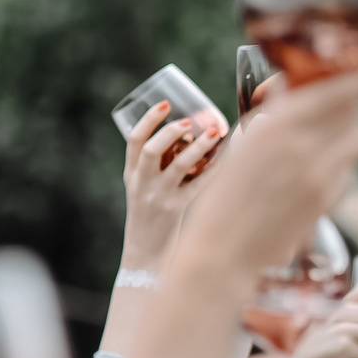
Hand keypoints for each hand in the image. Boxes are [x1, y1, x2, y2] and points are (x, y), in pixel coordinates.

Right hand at [122, 101, 226, 271]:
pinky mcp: (176, 210)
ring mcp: (159, 198)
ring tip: (214, 133)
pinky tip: (225, 159)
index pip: (134, 141)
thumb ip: (159, 164)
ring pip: (178, 167)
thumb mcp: (143, 187)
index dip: (149, 119)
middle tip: (190, 121)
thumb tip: (189, 135)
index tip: (165, 103)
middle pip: (151, 151)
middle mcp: (142, 183)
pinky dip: (212, 171)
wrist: (144, 254)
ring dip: (198, 148)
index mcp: (132, 173)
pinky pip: (197, 187)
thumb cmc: (150, 214)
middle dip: (171, 132)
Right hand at [179, 68, 357, 280]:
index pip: (335, 92)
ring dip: (350, 132)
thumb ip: (276, 111)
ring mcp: (318, 177)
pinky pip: (350, 171)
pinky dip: (341, 163)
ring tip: (328, 136)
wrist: (224, 245)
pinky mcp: (325, 201)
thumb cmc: (226, 188)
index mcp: (276, 124)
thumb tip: (298, 85)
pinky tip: (318, 169)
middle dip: (353, 104)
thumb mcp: (243, 139)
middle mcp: (302, 148)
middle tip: (342, 103)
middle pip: (354, 114)